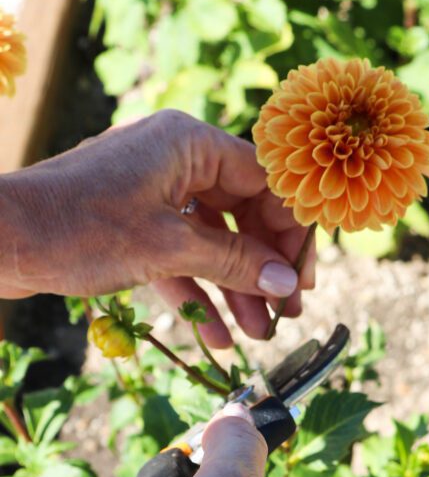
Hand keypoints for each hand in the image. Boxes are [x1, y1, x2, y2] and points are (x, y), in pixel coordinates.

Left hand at [0, 110, 315, 345]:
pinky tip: (217, 333)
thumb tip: (286, 283)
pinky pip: (179, 253)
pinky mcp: (133, 222)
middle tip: (287, 314)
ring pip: (212, 239)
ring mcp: (153, 191)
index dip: (290, 230)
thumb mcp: (166, 247)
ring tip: (257, 334)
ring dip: (235, 286)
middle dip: (264, 267)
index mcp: (189, 143)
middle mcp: (176, 159)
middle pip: (242, 213)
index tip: (302, 278)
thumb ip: (232, 262)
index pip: (264, 181)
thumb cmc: (78, 228)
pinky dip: (197, 288)